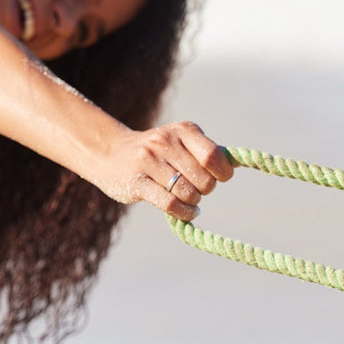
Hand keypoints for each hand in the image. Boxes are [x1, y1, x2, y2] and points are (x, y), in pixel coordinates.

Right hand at [93, 122, 233, 220]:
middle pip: (204, 179)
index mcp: (183, 131)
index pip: (213, 155)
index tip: (220, 178)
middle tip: (197, 188)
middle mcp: (165, 142)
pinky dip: (185, 213)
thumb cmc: (157, 153)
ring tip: (187, 198)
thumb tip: (233, 164)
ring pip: (188, 194)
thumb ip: (206, 152)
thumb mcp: (180, 142)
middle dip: (206, 189)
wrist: (110, 153)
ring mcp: (149, 161)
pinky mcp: (136, 182)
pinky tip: (187, 212)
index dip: (222, 172)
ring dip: (193, 202)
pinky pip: (171, 204)